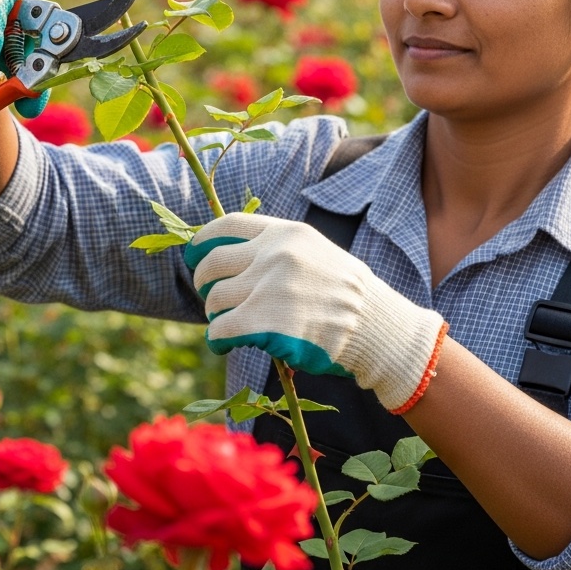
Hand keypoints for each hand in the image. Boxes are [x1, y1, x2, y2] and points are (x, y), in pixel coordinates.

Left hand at [183, 212, 447, 413]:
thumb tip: (228, 252)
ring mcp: (268, 287)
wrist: (376, 326)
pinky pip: (221, 328)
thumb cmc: (344, 293)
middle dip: (204, 282)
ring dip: (214, 314)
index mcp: (285, 233)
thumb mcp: (315, 251)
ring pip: (215, 298)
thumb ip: (276, 248)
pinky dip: (216, 338)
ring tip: (224, 322)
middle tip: (210, 296)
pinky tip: (222, 343)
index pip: (227, 226)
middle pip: (213, 263)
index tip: (194, 255)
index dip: (202, 242)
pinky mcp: (264, 321)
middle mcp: (273, 254)